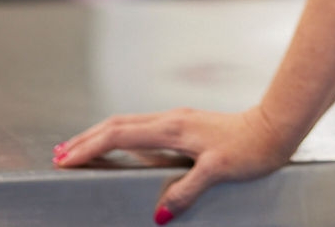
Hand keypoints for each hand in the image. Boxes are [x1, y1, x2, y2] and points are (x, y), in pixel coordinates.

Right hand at [53, 105, 293, 222]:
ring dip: (101, 136)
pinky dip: (121, 137)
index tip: (64, 160)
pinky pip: (142, 129)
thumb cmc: (250, 148)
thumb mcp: (218, 171)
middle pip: (117, 125)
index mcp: (172, 128)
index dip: (89, 147)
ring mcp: (178, 120)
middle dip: (86, 139)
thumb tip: (159, 215)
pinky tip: (119, 149)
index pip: (119, 136)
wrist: (275, 127)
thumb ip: (187, 191)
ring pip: (128, 124)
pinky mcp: (186, 125)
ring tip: (78, 150)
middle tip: (59, 155)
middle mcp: (170, 120)